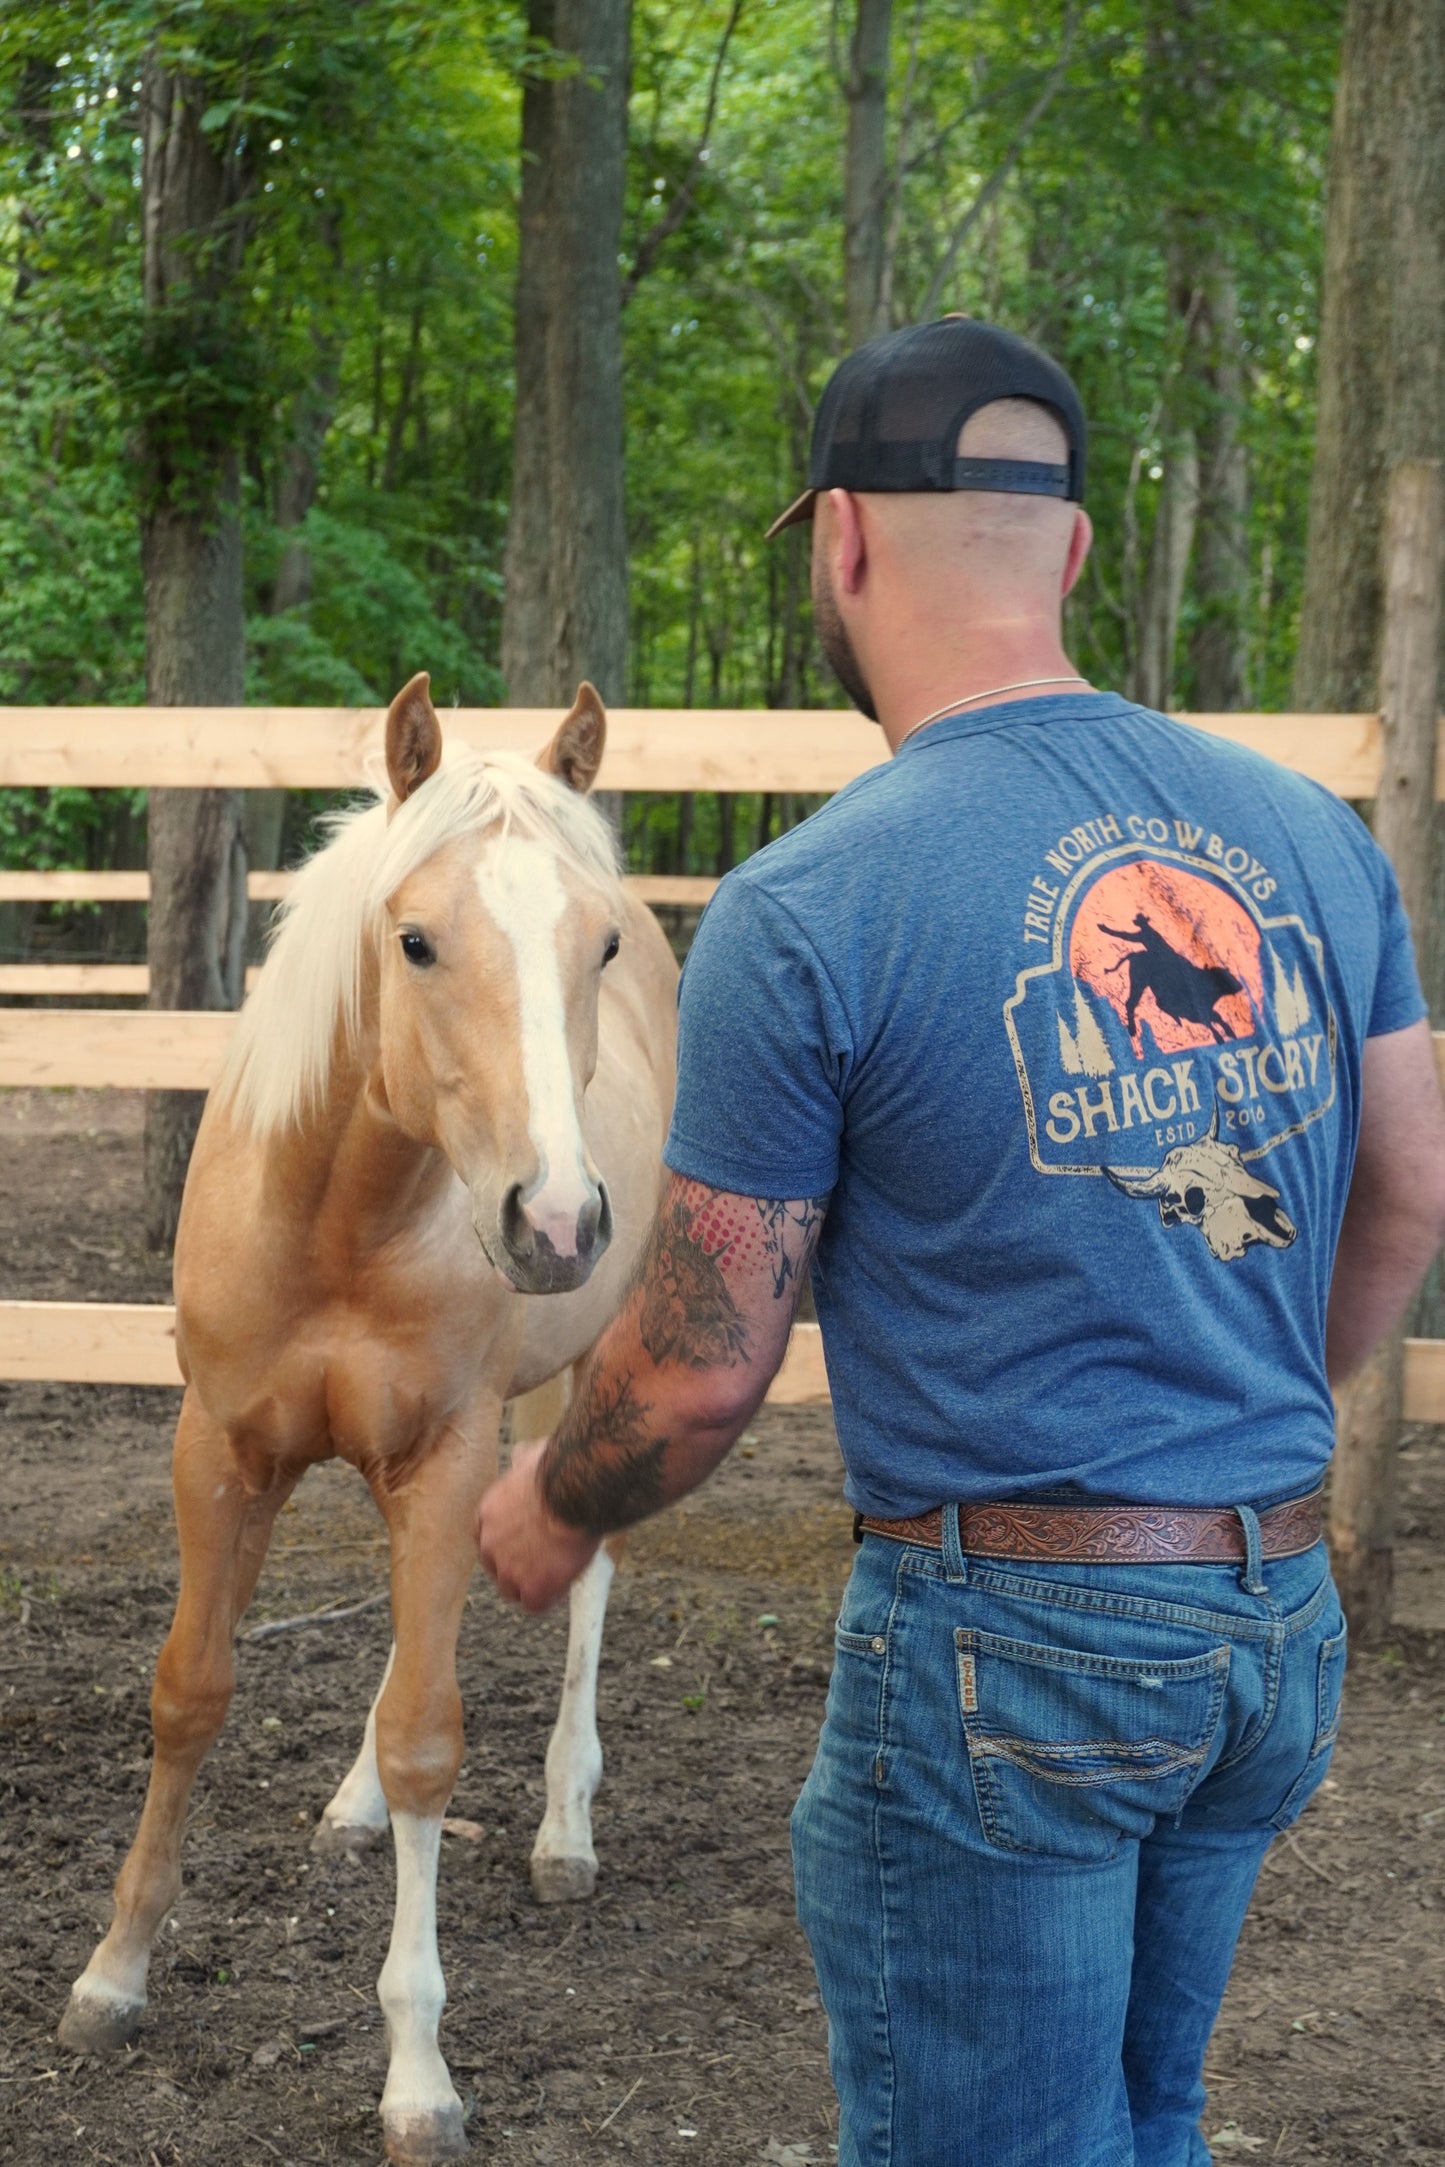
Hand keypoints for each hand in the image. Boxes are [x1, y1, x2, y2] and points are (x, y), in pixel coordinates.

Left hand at [475, 1438, 598, 1611]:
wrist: (577, 1489)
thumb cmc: (561, 1469)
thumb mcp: (531, 1457)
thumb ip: (521, 1462)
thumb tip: (523, 1453)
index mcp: (488, 1513)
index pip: (487, 1538)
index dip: (507, 1543)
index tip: (524, 1542)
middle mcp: (490, 1544)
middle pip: (496, 1567)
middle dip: (516, 1566)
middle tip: (544, 1560)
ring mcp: (508, 1570)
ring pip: (514, 1590)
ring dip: (532, 1584)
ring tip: (557, 1572)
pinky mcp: (532, 1589)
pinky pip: (536, 1605)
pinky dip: (551, 1596)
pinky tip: (565, 1582)